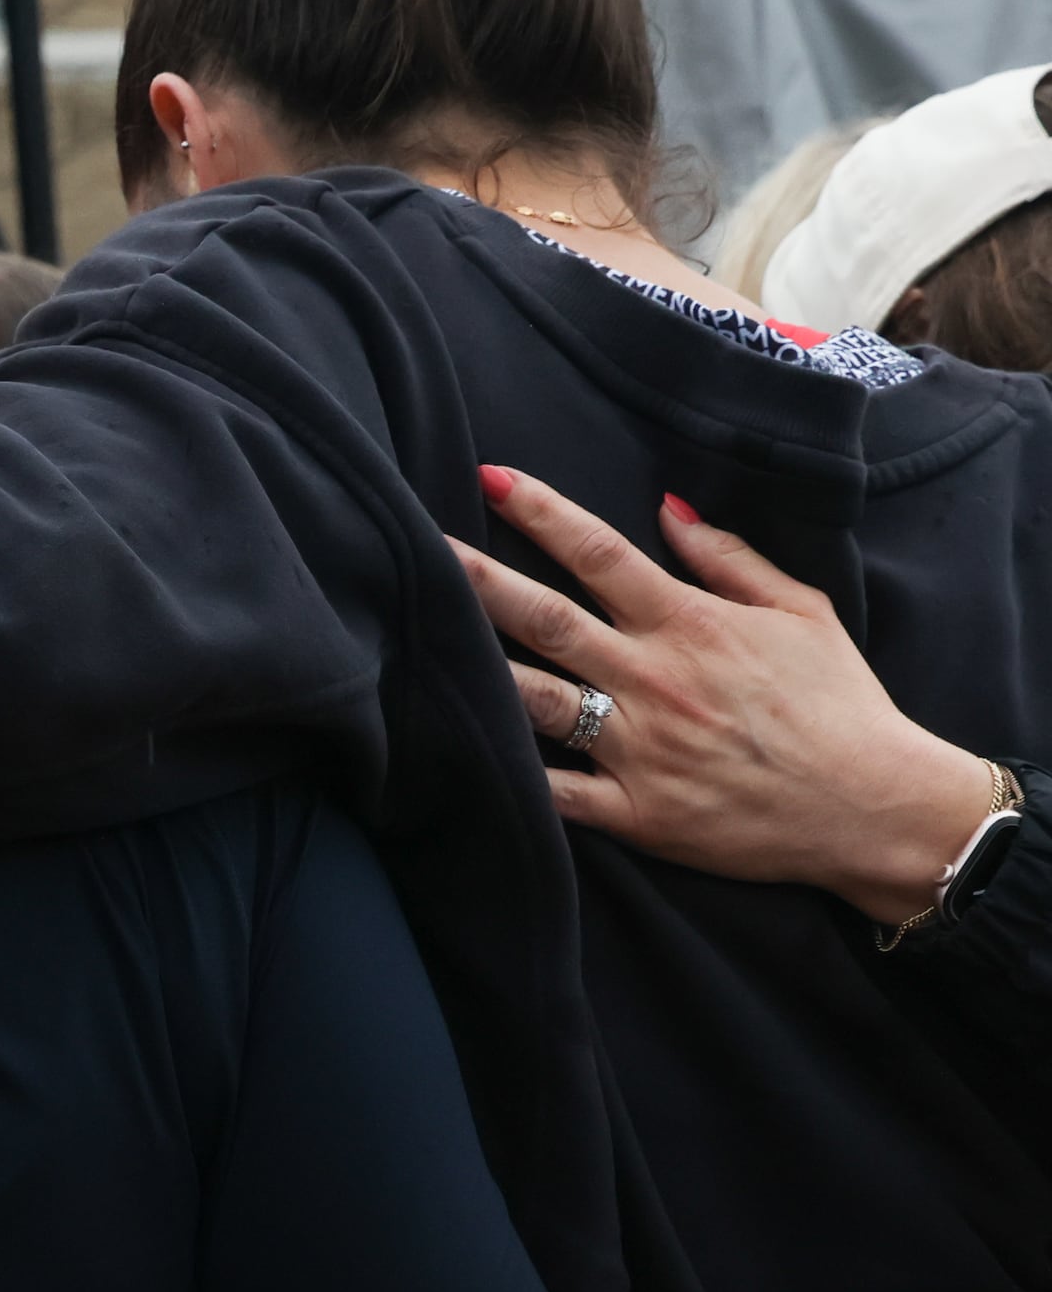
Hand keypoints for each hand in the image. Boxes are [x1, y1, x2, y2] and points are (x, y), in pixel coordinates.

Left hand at [454, 465, 1002, 925]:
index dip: (539, 511)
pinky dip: (506, 774)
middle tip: (416, 545)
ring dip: (475, 668)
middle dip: (476, 579)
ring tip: (414, 640)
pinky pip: (553, 793)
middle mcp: (654, 679)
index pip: (600, 553)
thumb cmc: (840, 703)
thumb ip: (730, 558)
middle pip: (544, 619)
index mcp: (691, 625)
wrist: (876, 806)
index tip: (489, 479)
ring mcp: (638, 748)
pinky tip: (453, 752)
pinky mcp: (635, 812)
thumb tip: (668, 507)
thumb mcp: (802, 612)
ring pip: (534, 700)